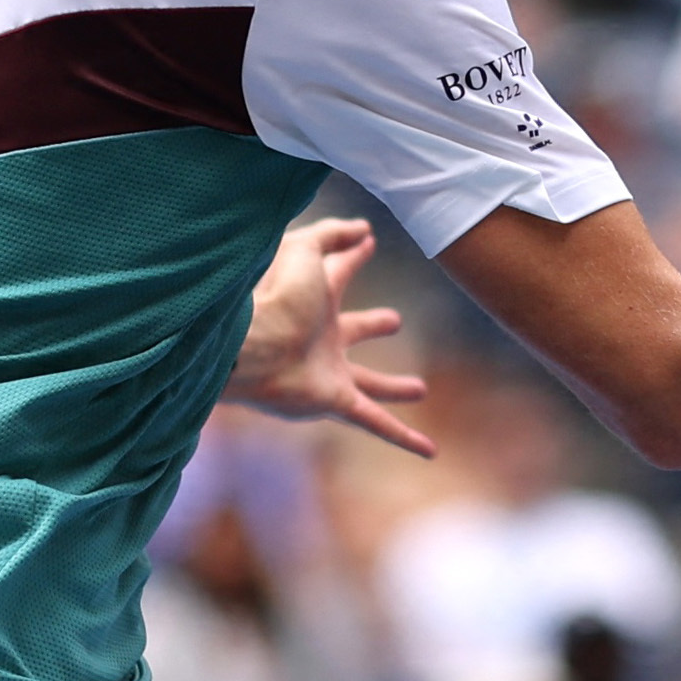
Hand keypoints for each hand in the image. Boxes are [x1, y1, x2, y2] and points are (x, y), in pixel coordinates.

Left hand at [228, 214, 431, 457]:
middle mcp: (321, 338)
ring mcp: (328, 372)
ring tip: (419, 389)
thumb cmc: (271, 295)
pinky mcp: (335, 400)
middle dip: (373, 325)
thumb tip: (363, 229)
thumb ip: (331, 235)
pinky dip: (403, 438)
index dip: (353, 255)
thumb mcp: (303, 249)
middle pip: (354, 330)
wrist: (251, 344)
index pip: (338, 273)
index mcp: (313, 300)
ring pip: (370, 382)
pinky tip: (428, 450)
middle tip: (394, 320)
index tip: (368, 241)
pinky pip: (376, 423)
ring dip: (393, 387)